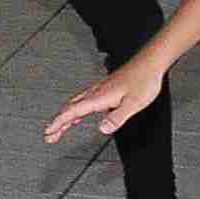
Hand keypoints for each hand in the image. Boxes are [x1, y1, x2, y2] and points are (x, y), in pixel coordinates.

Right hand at [46, 61, 163, 145]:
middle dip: (58, 123)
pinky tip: (80, 115)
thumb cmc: (144, 80)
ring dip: (66, 117)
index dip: (59, 123)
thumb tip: (102, 129)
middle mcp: (96, 92)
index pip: (73, 112)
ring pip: (76, 104)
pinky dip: (77, 110)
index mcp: (99, 97)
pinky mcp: (105, 88)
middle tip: (49, 135)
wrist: (150, 63)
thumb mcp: (133, 104)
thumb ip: (117, 118)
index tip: (49, 132)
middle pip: (70, 109)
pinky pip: (84, 101)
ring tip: (60, 128)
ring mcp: (100, 89)